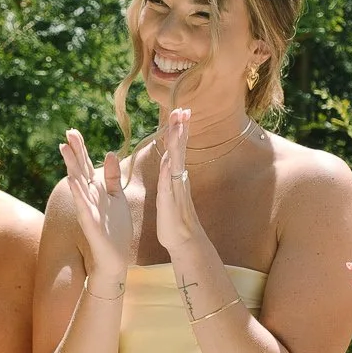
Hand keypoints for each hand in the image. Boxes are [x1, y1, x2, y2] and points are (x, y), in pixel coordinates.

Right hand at [58, 129, 135, 280]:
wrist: (115, 257)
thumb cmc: (115, 229)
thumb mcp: (116, 197)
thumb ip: (111, 177)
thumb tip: (109, 153)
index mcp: (96, 190)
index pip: (86, 165)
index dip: (80, 148)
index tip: (73, 131)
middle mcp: (89, 197)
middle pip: (79, 170)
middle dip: (74, 152)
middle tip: (67, 133)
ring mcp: (88, 209)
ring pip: (78, 184)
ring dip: (72, 166)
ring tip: (65, 149)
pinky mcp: (90, 223)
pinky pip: (84, 205)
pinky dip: (79, 193)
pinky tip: (73, 180)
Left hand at [154, 109, 222, 277]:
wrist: (183, 243)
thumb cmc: (174, 220)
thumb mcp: (170, 193)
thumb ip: (170, 177)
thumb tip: (171, 163)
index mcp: (175, 176)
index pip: (177, 148)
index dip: (179, 130)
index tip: (181, 111)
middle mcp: (178, 180)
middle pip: (179, 149)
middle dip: (180, 129)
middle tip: (182, 109)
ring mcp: (175, 190)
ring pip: (176, 162)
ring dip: (176, 144)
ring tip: (177, 127)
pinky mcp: (170, 202)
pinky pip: (169, 184)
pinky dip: (169, 171)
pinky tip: (168, 159)